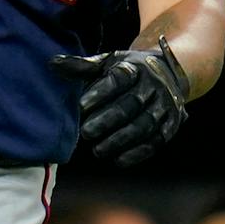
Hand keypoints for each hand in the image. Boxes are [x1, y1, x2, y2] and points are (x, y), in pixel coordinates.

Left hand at [49, 42, 189, 165]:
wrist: (167, 73)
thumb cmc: (125, 71)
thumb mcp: (106, 63)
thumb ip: (81, 66)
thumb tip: (52, 64)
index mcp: (134, 67)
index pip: (118, 79)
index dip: (100, 93)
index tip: (80, 107)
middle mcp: (153, 85)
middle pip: (131, 105)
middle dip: (107, 121)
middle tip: (85, 133)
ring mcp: (165, 105)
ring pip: (144, 125)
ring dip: (120, 140)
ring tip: (98, 150)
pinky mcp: (172, 123)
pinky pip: (157, 140)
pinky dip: (138, 152)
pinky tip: (119, 160)